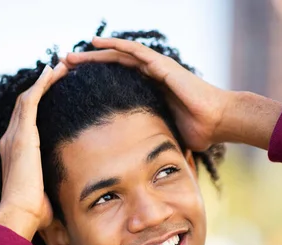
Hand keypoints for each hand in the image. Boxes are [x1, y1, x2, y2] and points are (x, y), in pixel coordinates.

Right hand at [0, 63, 67, 239]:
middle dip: (41, 85)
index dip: (37, 102)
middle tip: (58, 70)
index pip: (25, 120)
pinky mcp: (22, 135)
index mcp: (14, 151)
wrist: (19, 213)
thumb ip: (51, 186)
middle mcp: (10, 139)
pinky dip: (40, 84)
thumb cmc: (32, 210)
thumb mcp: (43, 193)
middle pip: (24, 103)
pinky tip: (51, 72)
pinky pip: (30, 101)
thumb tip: (66, 195)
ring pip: (27, 97)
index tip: (51, 92)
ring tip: (59, 66)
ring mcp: (14, 136)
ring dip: (43, 80)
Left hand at [65, 37, 231, 150]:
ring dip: (93, 54)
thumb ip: (149, 140)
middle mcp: (150, 76)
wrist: (217, 122)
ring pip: (118, 56)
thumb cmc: (197, 131)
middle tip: (63, 68)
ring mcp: (156, 68)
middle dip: (87, 67)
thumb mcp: (163, 136)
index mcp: (149, 91)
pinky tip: (95, 43)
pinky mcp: (161, 65)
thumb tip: (135, 164)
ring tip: (70, 56)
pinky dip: (113, 46)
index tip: (73, 88)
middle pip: (112, 67)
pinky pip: (133, 52)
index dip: (95, 83)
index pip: (116, 83)